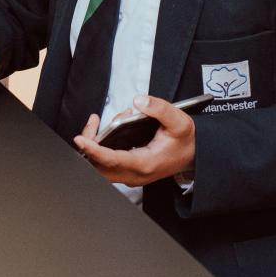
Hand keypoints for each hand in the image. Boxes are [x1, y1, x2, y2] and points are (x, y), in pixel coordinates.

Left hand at [74, 95, 195, 185]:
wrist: (195, 155)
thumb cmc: (186, 141)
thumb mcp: (179, 121)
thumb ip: (160, 109)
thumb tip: (139, 101)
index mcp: (145, 164)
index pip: (112, 160)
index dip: (93, 150)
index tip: (81, 140)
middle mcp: (135, 174)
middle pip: (99, 167)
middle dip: (89, 146)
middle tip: (92, 123)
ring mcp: (131, 175)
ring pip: (101, 167)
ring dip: (95, 145)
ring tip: (101, 122)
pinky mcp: (129, 172)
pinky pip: (107, 164)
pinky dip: (101, 148)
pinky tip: (110, 129)